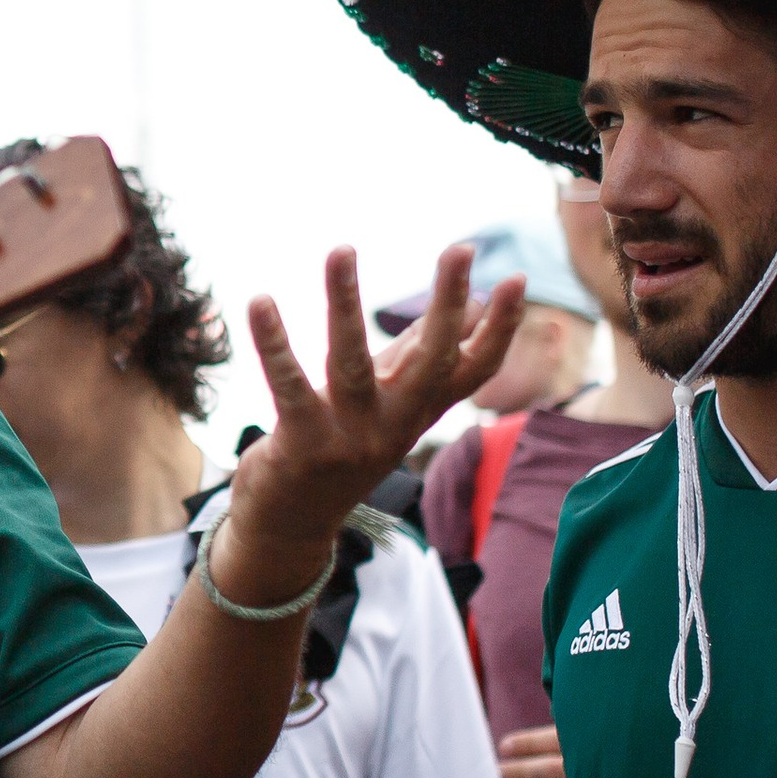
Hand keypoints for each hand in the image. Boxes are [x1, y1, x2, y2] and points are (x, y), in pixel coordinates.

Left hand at [221, 248, 522, 594]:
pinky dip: (274, 343)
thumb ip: (416, 355)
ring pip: (350, 363)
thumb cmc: (339, 449)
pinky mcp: (301, 445)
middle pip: (430, 362)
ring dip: (344, 303)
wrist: (291, 529)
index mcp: (417, 413)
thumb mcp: (386, 406)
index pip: (473, 370)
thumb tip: (465, 306)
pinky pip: (288, 386)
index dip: (500, 328)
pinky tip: (260, 301)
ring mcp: (348, 438)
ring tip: (341, 249)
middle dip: (447, 304)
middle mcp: (393, 426)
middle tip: (461, 248)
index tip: (516, 278)